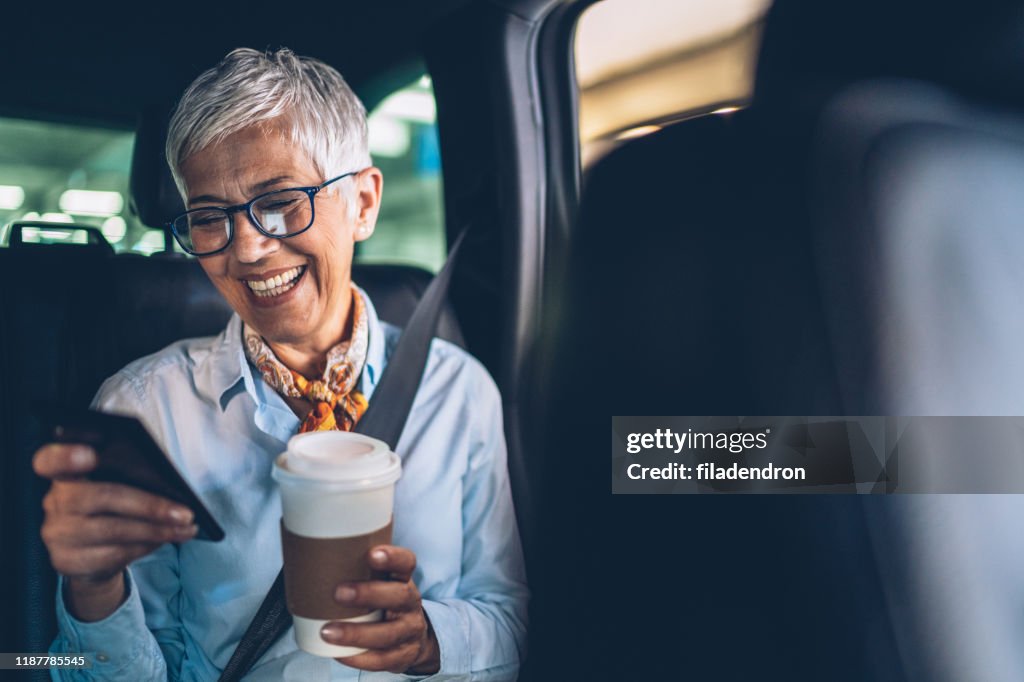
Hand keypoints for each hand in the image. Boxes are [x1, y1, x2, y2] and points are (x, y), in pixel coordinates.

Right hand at [33, 443, 197, 620]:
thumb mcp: (114, 485)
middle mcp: (55, 502)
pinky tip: (166, 539)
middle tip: (185, 512)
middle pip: (102, 497)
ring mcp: (57, 534)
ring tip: (185, 527)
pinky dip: (146, 546)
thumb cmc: (111, 507)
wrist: (90, 554)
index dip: (65, 456)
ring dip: (157, 530)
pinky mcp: (67, 561)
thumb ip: (127, 475)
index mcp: (65, 473)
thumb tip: (167, 480)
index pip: (49, 460)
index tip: (90, 454)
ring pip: (113, 530)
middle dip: (150, 505)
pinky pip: (114, 554)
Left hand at [321, 545, 439, 674]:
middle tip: (339, 593)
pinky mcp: (402, 656)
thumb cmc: (384, 603)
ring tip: (328, 631)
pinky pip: (382, 659)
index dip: (392, 557)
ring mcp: (408, 631)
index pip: (406, 563)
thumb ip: (356, 571)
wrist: (413, 637)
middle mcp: (410, 604)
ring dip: (356, 633)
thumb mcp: (380, 583)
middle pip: (398, 596)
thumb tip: (307, 554)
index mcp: (403, 580)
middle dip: (369, 594)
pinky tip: (338, 654)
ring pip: (388, 633)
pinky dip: (359, 658)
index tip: (371, 553)